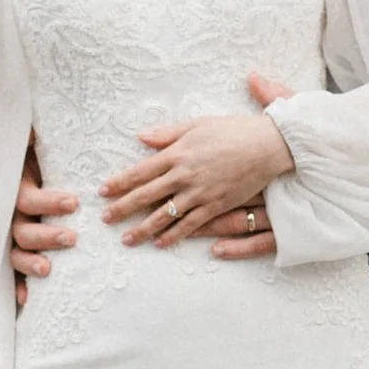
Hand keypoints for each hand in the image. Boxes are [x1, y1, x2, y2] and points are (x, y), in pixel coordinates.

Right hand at [9, 147, 78, 299]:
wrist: (25, 161)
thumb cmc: (37, 153)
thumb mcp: (33, 141)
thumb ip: (30, 137)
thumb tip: (29, 133)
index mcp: (16, 186)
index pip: (28, 199)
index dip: (48, 202)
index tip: (73, 202)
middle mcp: (10, 211)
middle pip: (21, 230)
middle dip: (46, 236)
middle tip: (72, 237)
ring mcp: (11, 230)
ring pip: (16, 251)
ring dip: (30, 263)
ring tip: (48, 270)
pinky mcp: (17, 245)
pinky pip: (12, 269)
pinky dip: (18, 284)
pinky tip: (26, 299)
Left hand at [103, 75, 294, 247]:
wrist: (266, 146)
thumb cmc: (232, 131)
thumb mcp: (197, 125)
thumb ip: (167, 134)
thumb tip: (140, 137)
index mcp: (177, 153)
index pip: (140, 171)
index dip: (119, 183)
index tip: (103, 192)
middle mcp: (184, 175)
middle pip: (146, 195)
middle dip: (123, 208)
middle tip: (105, 219)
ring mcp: (199, 193)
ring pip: (165, 215)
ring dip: (143, 229)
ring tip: (126, 239)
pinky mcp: (216, 205)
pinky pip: (190, 224)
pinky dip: (174, 235)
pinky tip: (160, 243)